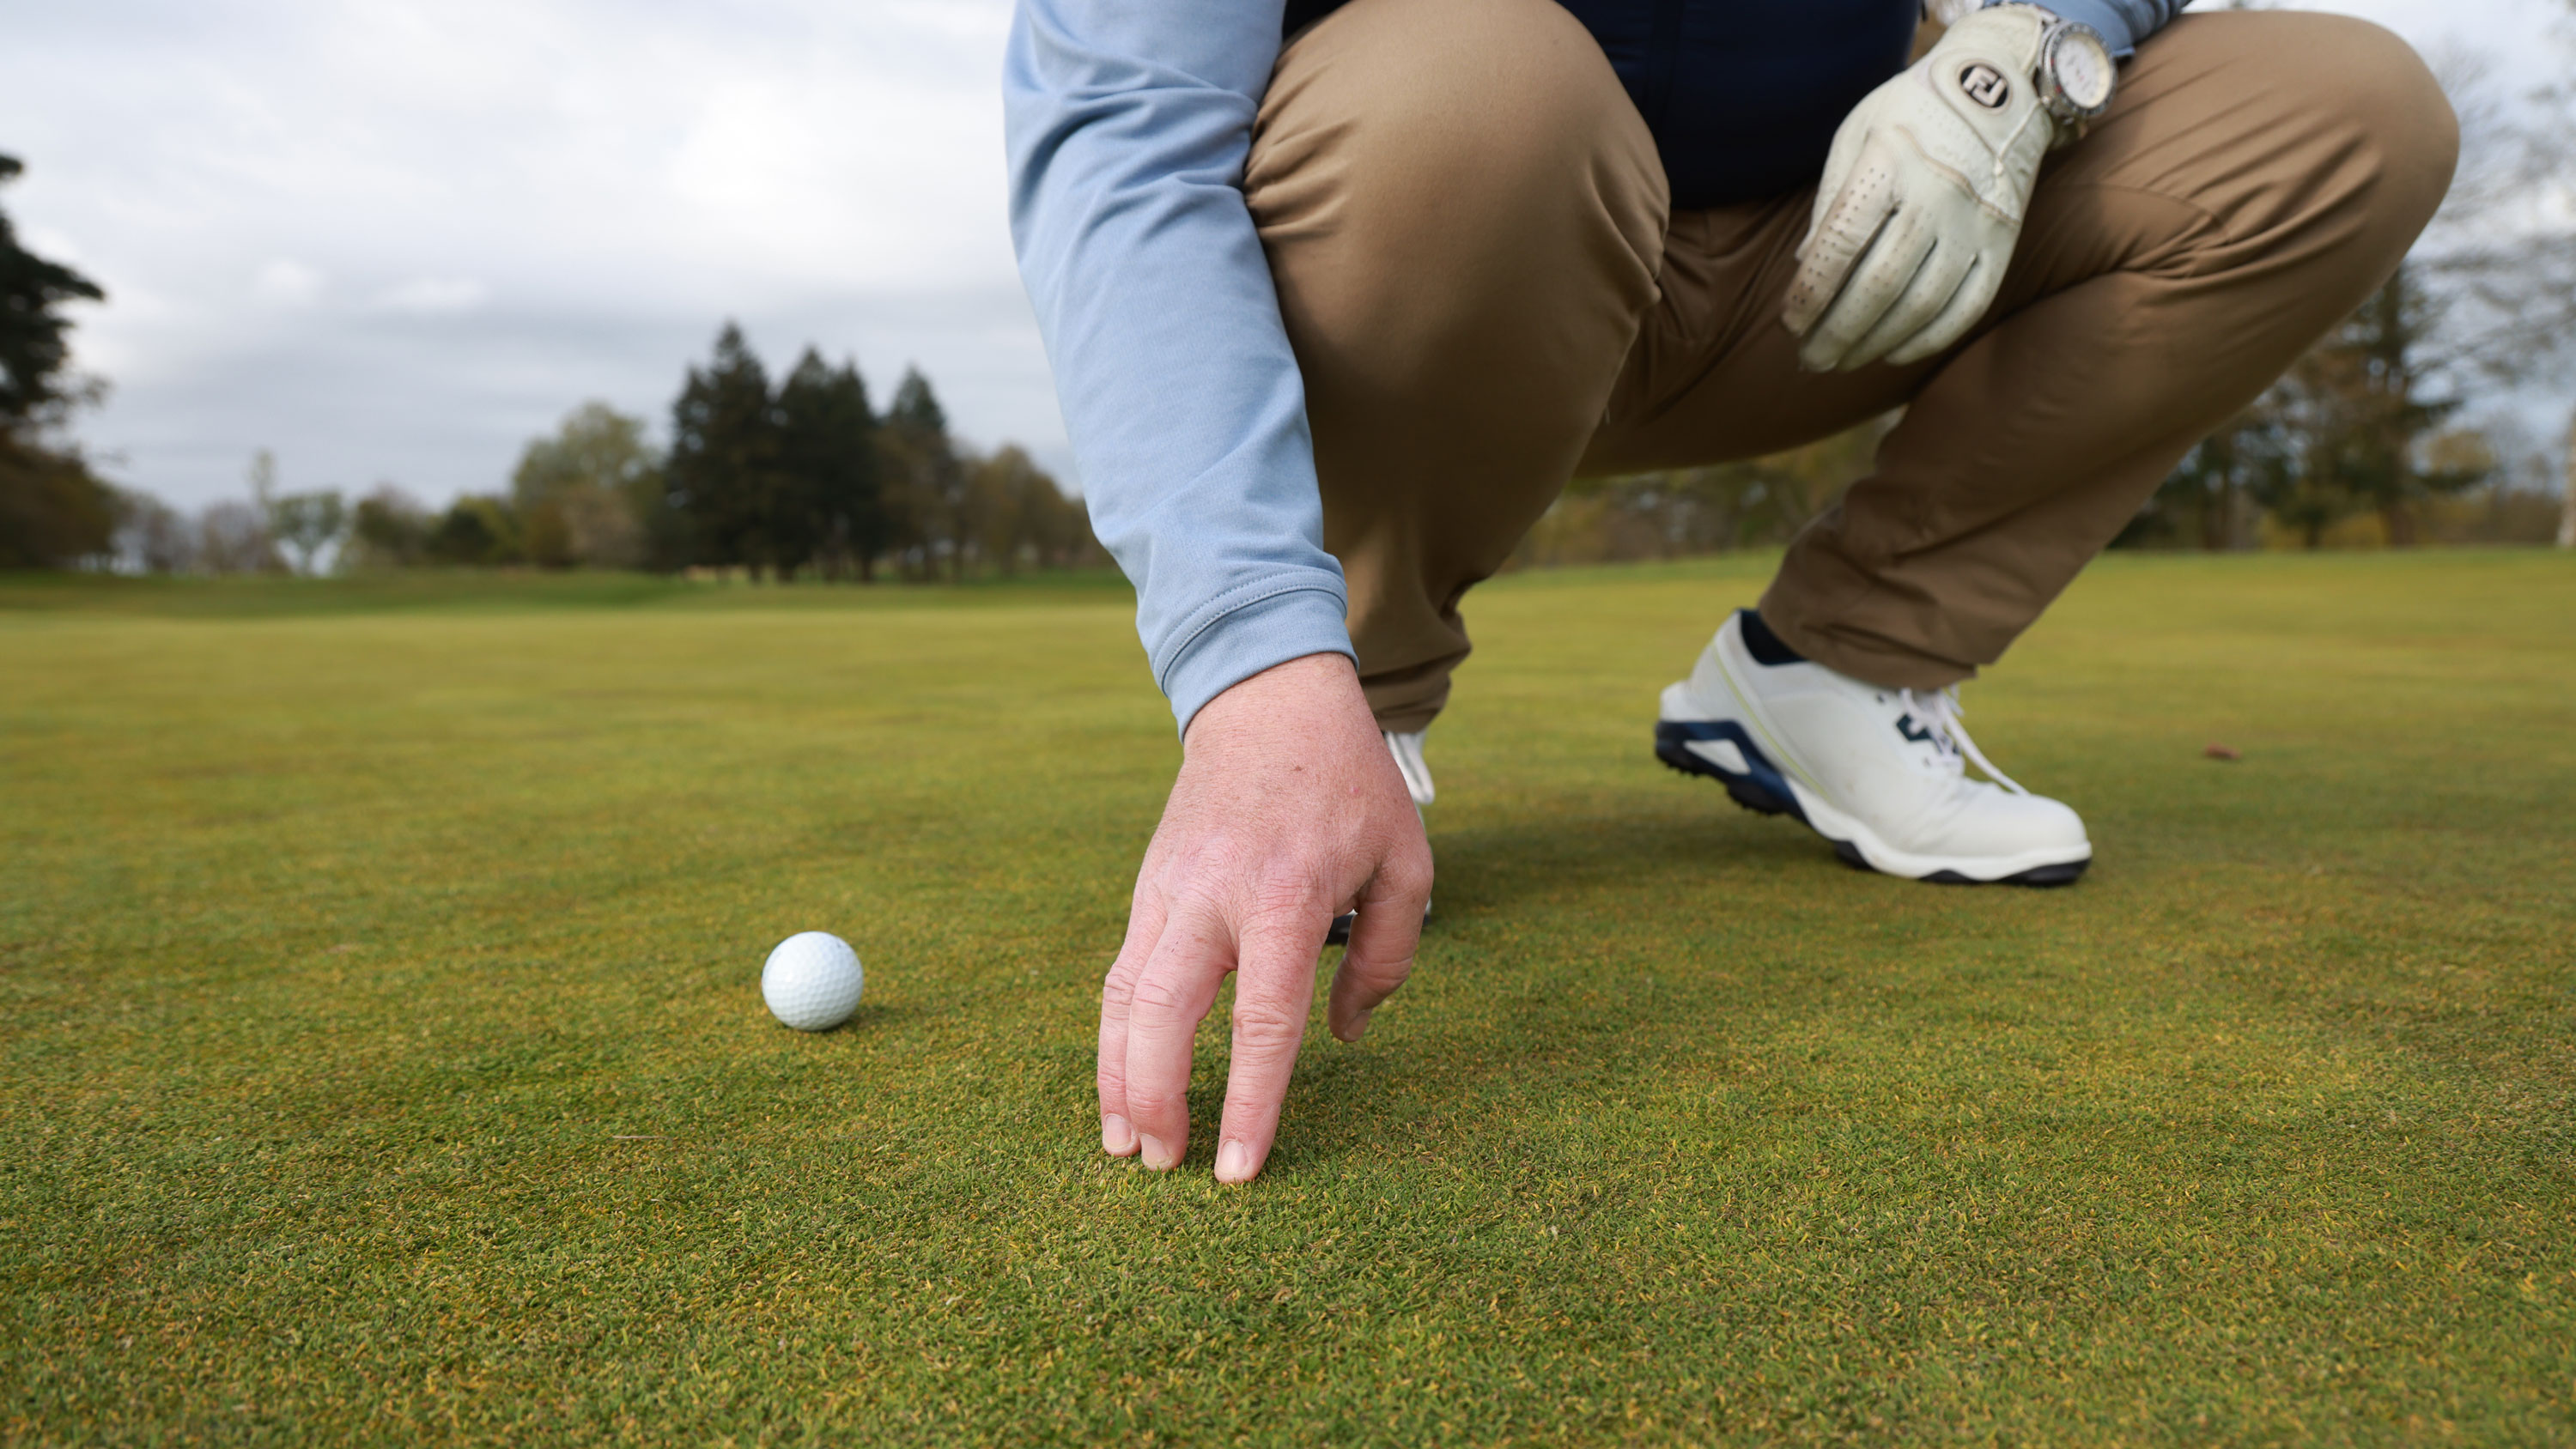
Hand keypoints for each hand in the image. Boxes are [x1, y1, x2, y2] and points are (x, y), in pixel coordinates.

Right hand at [1098, 652, 1432, 1182]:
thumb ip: (1388, 958)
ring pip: (1121, 998)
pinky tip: (1121, 1084)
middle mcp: (1213, 896)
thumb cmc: (1349, 787)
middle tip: (1163, 1168)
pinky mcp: (1145, 888)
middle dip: (1154, 1099)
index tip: (1236, 1168)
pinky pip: (1119, 974)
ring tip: (1125, 1146)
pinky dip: (1112, 1037)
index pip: (1262, 1021)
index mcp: (1285, 896)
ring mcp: (1168, 890)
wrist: (1269, 703)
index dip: (1248, 1101)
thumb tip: (1344, 1038)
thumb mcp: (1405, 863)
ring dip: (1116, 1079)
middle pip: (1161, 1014)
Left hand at [1782, 4, 2057, 371]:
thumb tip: (1803, 269)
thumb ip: (1830, 201)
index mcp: (1889, 163)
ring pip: (1922, 305)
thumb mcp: (1857, 136)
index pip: (1842, 244)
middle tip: (1810, 360)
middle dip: (1837, 332)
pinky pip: (1968, 307)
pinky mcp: (2002, 243)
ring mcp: (1975, 222)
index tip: (1790, 325)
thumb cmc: (1910, 115)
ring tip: (1844, 361)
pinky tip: (1893, 353)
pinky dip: (1927, 340)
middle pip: (1880, 285)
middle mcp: (1937, 195)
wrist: (2001, 89)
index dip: (1811, 294)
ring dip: (1876, 344)